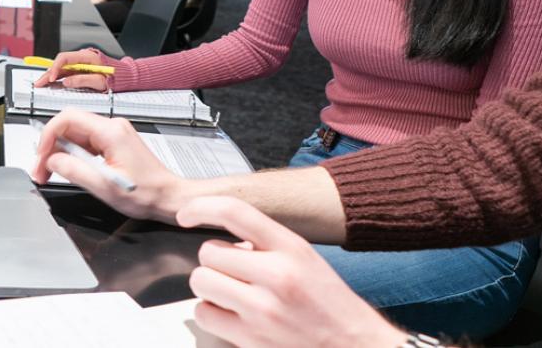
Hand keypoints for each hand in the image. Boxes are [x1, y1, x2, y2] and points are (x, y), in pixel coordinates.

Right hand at [31, 110, 184, 221]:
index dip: (48, 135)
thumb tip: (52, 160)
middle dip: (50, 147)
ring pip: (74, 135)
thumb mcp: (104, 186)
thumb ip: (74, 171)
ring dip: (59, 153)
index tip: (41, 155)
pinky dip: (72, 155)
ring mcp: (113, 133)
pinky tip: (68, 169)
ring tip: (50, 173)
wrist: (167, 197)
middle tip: (41, 170)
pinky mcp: (112, 142)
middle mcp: (112, 127)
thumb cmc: (146, 193)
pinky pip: (84, 143)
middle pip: (68, 126)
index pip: (67, 118)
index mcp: (111, 132)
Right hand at [32, 47, 111, 90]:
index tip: (52, 78)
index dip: (55, 68)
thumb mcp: (100, 81)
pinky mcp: (80, 69)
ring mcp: (80, 64)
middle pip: (60, 64)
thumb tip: (67, 82)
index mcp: (86, 57)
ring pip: (61, 68)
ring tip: (41, 83)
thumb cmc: (115, 77)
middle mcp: (81, 58)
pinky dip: (57, 78)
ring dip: (51, 76)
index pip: (65, 58)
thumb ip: (83, 80)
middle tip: (40, 83)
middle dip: (48, 73)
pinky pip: (65, 72)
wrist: (124, 76)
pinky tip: (51, 83)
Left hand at [177, 197, 406, 347]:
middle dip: (215, 263)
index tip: (185, 214)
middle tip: (235, 275)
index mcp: (292, 248)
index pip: (235, 212)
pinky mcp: (250, 338)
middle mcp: (277, 275)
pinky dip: (211, 314)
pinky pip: (203, 313)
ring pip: (201, 282)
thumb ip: (266, 246)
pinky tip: (234, 317)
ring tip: (234, 296)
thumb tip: (226, 243)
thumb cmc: (329, 305)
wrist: (356, 347)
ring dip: (210, 288)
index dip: (201, 207)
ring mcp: (262, 309)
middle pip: (208, 253)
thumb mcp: (305, 260)